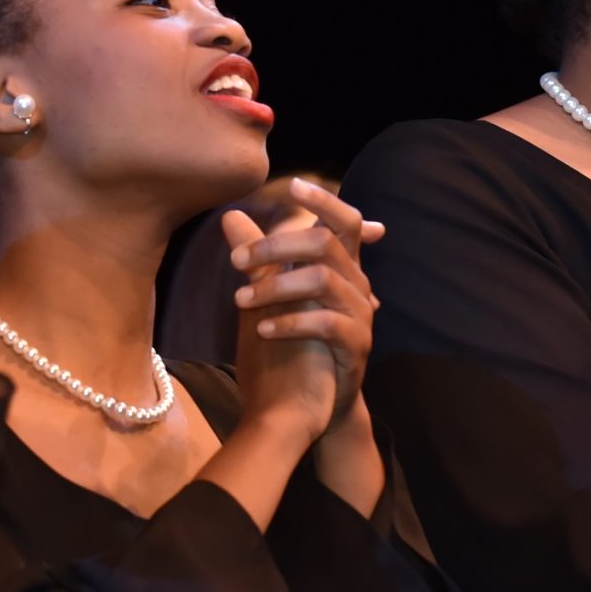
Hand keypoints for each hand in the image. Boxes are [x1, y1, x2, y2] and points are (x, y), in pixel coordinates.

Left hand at [226, 179, 379, 444]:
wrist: (311, 405)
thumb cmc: (291, 344)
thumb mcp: (271, 293)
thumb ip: (257, 256)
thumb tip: (230, 215)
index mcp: (342, 269)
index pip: (344, 222)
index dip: (323, 202)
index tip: (293, 186)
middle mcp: (356, 287)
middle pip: (326, 243)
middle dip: (277, 245)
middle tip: (236, 261)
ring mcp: (360, 317)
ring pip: (323, 280)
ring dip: (276, 286)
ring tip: (239, 301)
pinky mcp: (356, 347)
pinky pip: (326, 324)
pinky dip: (290, 322)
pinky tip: (262, 329)